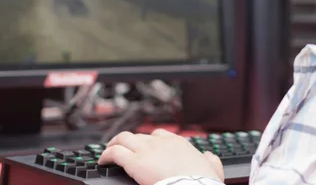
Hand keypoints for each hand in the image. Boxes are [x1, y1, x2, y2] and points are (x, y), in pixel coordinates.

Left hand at [99, 129, 223, 184]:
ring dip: (114, 144)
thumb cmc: (202, 182)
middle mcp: (160, 143)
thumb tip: (209, 157)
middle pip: (139, 136)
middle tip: (122, 150)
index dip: (149, 141)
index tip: (144, 147)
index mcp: (178, 143)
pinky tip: (102, 162)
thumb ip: (210, 161)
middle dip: (130, 142)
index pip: (159, 135)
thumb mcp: (213, 169)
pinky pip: (114, 153)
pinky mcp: (134, 162)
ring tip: (108, 152)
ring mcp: (146, 150)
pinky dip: (106, 155)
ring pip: (123, 138)